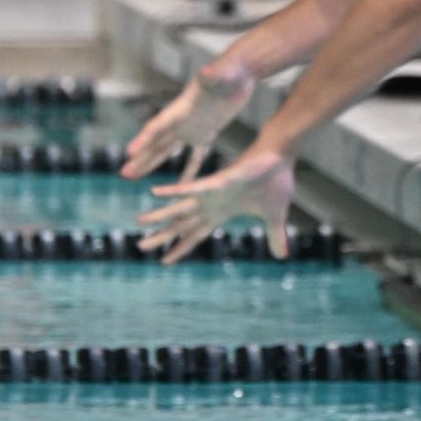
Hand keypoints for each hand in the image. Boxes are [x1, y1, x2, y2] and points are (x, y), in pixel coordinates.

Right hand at [120, 58, 253, 182]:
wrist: (240, 70)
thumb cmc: (231, 69)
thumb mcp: (222, 73)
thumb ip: (213, 74)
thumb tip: (207, 72)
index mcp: (182, 107)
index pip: (158, 125)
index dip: (143, 139)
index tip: (129, 153)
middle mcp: (181, 118)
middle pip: (156, 142)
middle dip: (140, 158)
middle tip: (124, 174)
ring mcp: (191, 126)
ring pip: (167, 149)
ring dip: (152, 163)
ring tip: (135, 177)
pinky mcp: (205, 131)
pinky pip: (194, 156)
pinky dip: (189, 171)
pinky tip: (183, 187)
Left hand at [136, 143, 293, 264]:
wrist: (279, 158)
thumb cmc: (274, 183)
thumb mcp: (275, 218)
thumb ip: (274, 236)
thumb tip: (282, 255)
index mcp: (220, 213)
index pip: (195, 236)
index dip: (180, 249)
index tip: (164, 262)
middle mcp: (210, 204)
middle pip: (181, 225)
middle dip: (161, 237)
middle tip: (140, 247)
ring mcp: (210, 193)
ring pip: (180, 208)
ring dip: (159, 215)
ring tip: (139, 222)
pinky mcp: (216, 181)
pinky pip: (191, 187)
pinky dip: (174, 191)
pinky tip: (155, 192)